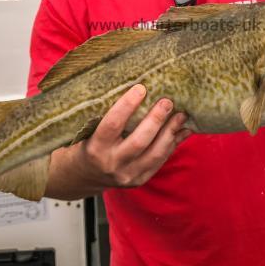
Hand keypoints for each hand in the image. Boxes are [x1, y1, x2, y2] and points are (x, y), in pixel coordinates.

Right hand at [44, 84, 190, 198]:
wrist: (82, 176)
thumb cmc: (86, 143)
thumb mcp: (87, 129)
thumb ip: (106, 112)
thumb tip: (136, 85)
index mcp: (95, 147)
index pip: (112, 124)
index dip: (127, 105)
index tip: (141, 87)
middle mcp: (111, 163)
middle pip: (139, 141)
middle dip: (156, 119)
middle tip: (168, 101)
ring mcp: (127, 175)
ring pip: (155, 154)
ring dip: (171, 132)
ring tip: (181, 114)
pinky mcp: (139, 180)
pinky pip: (160, 161)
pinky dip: (173, 143)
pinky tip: (182, 130)